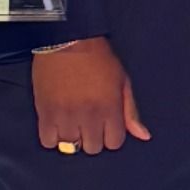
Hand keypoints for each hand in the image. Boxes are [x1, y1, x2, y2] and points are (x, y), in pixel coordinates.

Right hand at [31, 36, 151, 153]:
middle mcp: (89, 115)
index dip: (111, 136)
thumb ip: (131, 112)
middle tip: (89, 122)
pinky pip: (48, 141)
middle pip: (92, 148)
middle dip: (93, 138)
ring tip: (73, 121)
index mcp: (110, 108)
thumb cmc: (99, 59)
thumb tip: (144, 136)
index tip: (106, 126)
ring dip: (73, 137)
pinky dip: (53, 136)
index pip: (114, 143)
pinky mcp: (45, 113)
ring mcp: (65, 116)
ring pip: (70, 147)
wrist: (68, 41)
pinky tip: (58, 123)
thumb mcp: (123, 82)